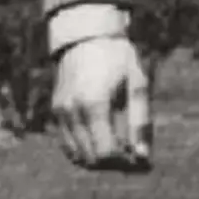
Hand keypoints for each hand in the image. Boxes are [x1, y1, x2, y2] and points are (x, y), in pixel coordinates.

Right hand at [50, 35, 152, 170]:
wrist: (87, 37)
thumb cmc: (119, 59)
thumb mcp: (138, 85)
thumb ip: (140, 122)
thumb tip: (142, 156)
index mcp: (94, 105)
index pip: (105, 153)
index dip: (124, 160)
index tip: (137, 154)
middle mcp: (72, 112)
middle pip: (90, 158)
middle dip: (112, 161)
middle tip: (129, 151)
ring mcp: (60, 112)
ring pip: (76, 154)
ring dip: (97, 157)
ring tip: (117, 143)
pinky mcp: (56, 111)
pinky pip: (67, 143)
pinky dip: (84, 148)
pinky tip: (101, 138)